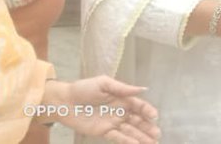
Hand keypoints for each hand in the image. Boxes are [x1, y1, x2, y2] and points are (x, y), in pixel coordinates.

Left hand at [41, 77, 159, 143]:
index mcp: (123, 99)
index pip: (139, 106)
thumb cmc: (83, 89)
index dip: (148, 111)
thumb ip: (122, 88)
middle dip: (148, 128)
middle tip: (157, 134)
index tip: (154, 116)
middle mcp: (121, 112)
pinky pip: (118, 137)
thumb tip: (143, 89)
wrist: (64, 101)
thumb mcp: (104, 83)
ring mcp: (113, 123)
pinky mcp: (103, 132)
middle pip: (138, 121)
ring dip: (142, 137)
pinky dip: (127, 141)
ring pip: (131, 131)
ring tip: (153, 143)